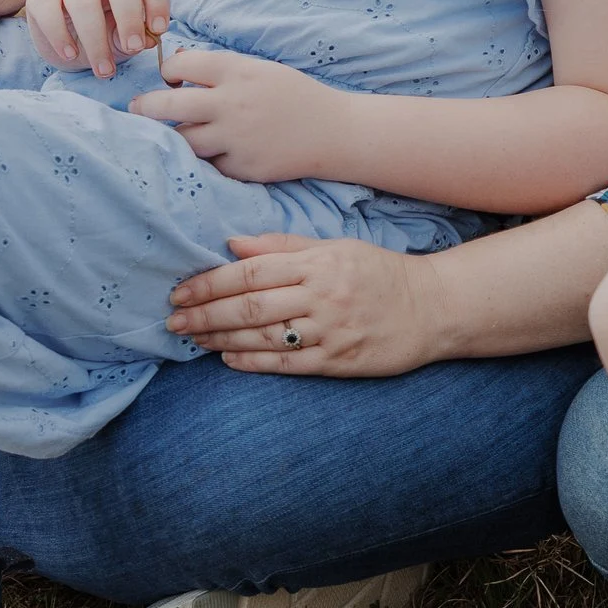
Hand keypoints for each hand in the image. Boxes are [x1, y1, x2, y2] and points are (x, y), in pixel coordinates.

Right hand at [24, 0, 169, 77]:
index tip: (159, 30)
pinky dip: (59, 35)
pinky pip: (48, 8)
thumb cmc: (107, 36)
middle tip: (133, 48)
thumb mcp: (126, 39)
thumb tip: (147, 40)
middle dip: (129, 16)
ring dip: (95, 38)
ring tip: (104, 70)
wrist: (69, 45)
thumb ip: (137, 37)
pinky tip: (71, 54)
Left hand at [129, 49, 346, 182]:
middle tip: (137, 109)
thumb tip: (178, 66)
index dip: (167, 71)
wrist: (334, 131)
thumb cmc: (294, 95)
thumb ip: (221, 68)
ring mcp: (236, 138)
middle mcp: (231, 103)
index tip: (169, 79)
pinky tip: (210, 153)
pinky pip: (208, 165)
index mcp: (237, 71)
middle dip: (144, 107)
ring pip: (182, 140)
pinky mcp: (243, 167)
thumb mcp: (260, 68)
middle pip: (166, 105)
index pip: (180, 64)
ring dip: (174, 137)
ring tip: (171, 135)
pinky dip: (205, 159)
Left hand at [166, 234, 448, 376]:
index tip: (181, 290)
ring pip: (264, 337)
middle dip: (205, 314)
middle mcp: (323, 296)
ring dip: (221, 340)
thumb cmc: (380, 273)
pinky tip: (228, 360)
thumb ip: (284, 247)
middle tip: (173, 320)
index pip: (252, 272)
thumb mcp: (336, 248)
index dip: (211, 283)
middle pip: (250, 307)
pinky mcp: (340, 360)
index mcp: (319, 263)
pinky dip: (253, 362)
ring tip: (193, 339)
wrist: (434, 307)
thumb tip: (233, 244)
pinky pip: (288, 363)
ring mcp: (331, 331)